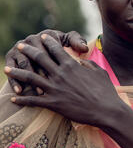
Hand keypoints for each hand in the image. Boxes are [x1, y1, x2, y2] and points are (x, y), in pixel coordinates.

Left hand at [3, 34, 120, 126]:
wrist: (106, 110)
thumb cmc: (106, 91)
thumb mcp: (99, 72)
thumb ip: (87, 64)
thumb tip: (80, 60)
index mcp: (72, 65)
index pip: (56, 49)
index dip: (48, 41)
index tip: (42, 37)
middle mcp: (61, 74)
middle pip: (40, 59)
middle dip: (28, 50)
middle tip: (21, 45)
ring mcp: (55, 89)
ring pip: (31, 78)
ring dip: (17, 72)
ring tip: (7, 68)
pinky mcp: (53, 103)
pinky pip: (33, 100)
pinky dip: (22, 99)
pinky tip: (14, 98)